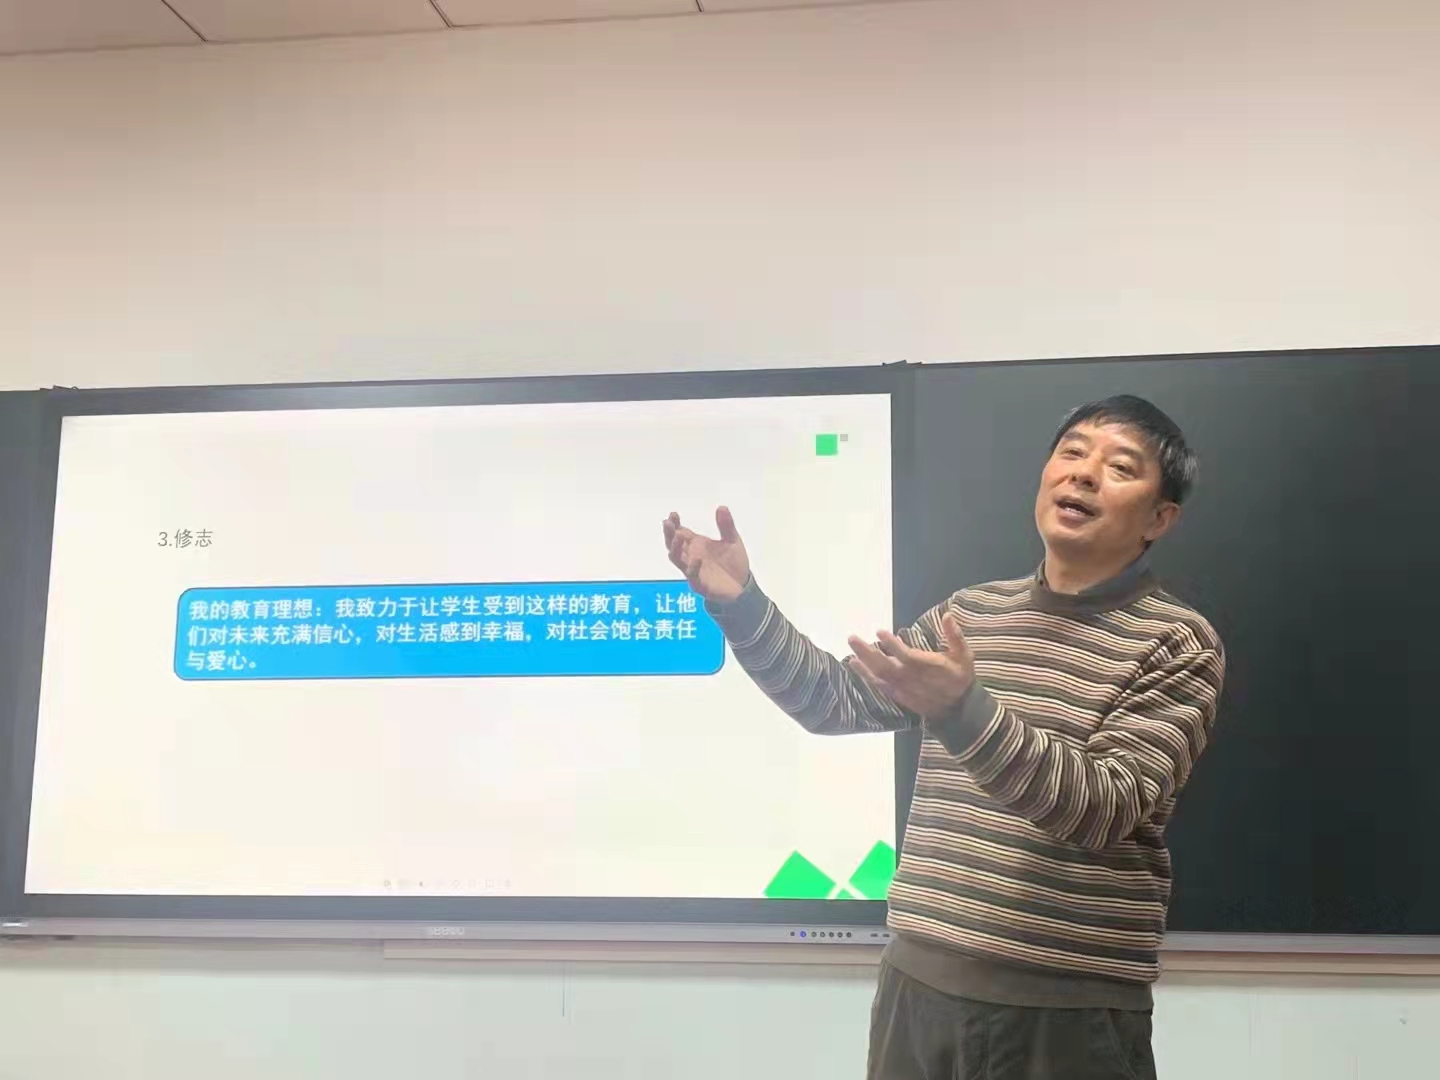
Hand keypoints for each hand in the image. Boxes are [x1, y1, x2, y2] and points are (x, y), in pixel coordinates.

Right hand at [663, 507, 750, 603]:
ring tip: (678, 536)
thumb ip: (726, 526)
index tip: (673, 514)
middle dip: (669, 534)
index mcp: (697, 545)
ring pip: (678, 559)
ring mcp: (693, 570)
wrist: (742, 586)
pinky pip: (693, 576)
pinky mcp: (700, 584)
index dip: (675, 524)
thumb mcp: (732, 541)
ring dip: (676, 548)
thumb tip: (722, 507)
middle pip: (674, 544)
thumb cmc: (734, 563)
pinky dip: (693, 567)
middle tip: (667, 523)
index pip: (681, 532)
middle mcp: (691, 556)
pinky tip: (697, 559)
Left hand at [847, 613, 974, 718]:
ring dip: (863, 661)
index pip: (906, 655)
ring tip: (850, 646)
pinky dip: (865, 675)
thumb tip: (947, 616)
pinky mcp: (897, 694)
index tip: (879, 632)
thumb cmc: (960, 678)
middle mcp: (911, 678)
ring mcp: (902, 688)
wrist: (957, 709)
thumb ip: (955, 636)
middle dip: (867, 652)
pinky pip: (879, 684)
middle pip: (885, 665)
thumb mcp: (964, 655)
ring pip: (879, 675)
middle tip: (852, 638)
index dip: (892, 645)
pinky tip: (854, 664)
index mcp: (928, 667)